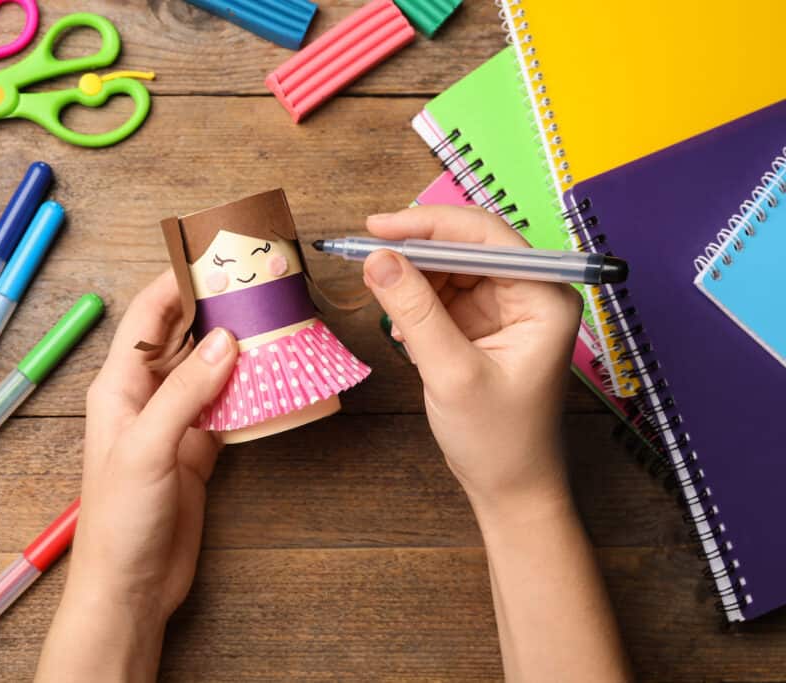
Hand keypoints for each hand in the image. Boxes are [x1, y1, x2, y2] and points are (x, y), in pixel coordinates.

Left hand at [37, 270, 238, 681]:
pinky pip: (227, 406)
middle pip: (181, 337)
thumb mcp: (148, 449)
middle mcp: (146, 397)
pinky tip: (274, 377)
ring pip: (208, 369)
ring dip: (237, 348)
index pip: (148, 317)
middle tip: (255, 283)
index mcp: (119, 387)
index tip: (214, 255)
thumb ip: (185, 393)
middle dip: (214, 308)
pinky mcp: (198, 449)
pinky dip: (249, 390)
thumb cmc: (120, 521)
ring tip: (273, 320)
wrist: (131, 586)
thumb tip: (225, 341)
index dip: (177, 282)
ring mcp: (174, 423)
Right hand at [362, 206, 582, 513]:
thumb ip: (415, 313)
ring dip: (413, 284)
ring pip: (448, 269)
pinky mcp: (483, 325)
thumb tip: (378, 259)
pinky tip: (405, 335)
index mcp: (544, 297)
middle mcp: (530, 293)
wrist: (509, 487)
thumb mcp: (451, 373)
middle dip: (414, 251)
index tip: (377, 228)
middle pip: (465, 247)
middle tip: (366, 256)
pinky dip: (416, 307)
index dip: (428, 225)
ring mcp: (506, 308)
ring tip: (389, 311)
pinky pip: (443, 296)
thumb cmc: (499, 439)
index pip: (485, 237)